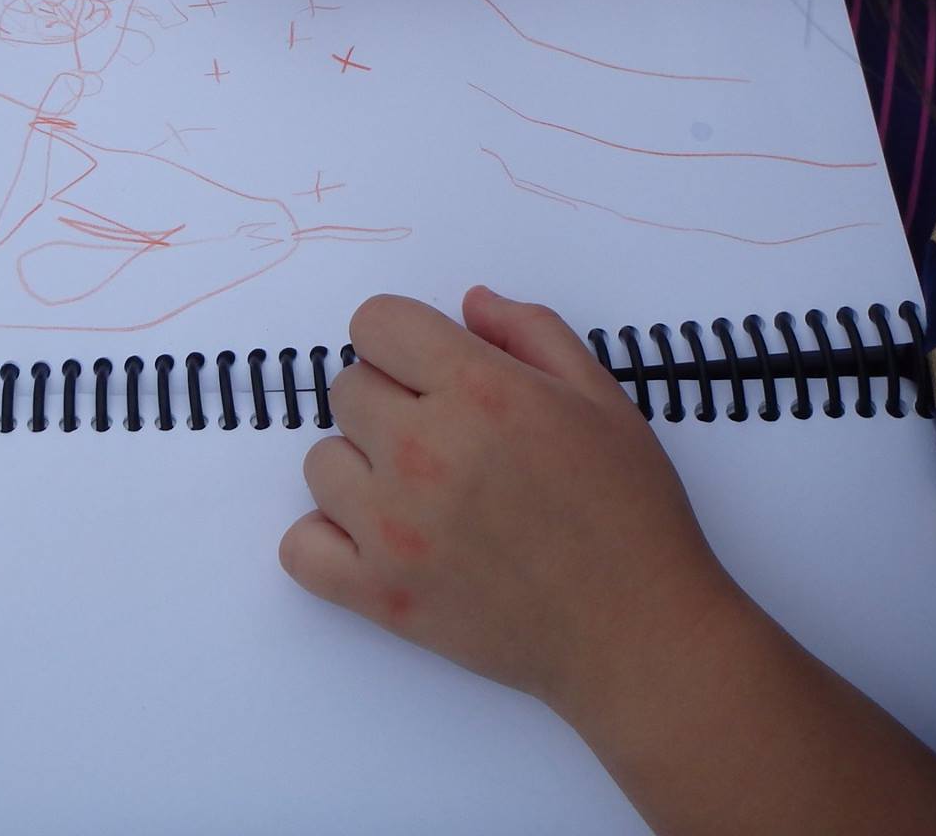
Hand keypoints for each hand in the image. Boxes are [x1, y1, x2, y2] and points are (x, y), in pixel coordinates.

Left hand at [280, 288, 737, 715]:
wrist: (637, 633)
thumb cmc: (630, 512)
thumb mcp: (601, 397)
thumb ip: (531, 332)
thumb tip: (468, 303)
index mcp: (479, 390)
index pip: (375, 323)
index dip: (402, 341)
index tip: (431, 370)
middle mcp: (424, 450)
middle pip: (346, 389)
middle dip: (389, 401)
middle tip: (445, 439)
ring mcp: (393, 527)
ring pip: (320, 462)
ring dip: (361, 470)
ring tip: (421, 495)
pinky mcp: (379, 595)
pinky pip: (299, 547)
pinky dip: (328, 541)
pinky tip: (379, 541)